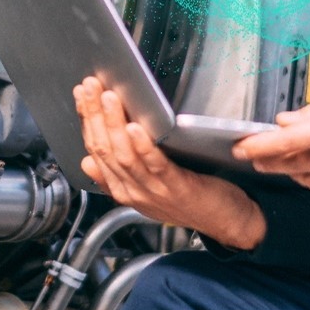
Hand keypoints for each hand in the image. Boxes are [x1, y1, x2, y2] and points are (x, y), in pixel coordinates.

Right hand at [74, 76, 265, 249]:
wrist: (226, 222)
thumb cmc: (190, 201)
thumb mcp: (146, 191)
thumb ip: (116, 176)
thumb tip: (87, 161)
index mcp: (122, 189)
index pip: (95, 150)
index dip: (87, 120)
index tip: (82, 95)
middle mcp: (133, 191)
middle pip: (104, 150)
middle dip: (94, 115)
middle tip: (90, 87)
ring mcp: (153, 191)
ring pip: (124, 156)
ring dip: (113, 124)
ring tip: (108, 98)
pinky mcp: (177, 188)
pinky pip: (155, 166)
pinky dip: (142, 146)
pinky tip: (135, 128)